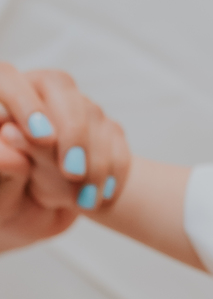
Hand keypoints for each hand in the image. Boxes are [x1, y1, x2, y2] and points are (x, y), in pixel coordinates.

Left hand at [0, 65, 130, 243]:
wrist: (33, 218)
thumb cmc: (7, 200)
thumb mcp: (1, 194)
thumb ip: (4, 167)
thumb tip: (9, 140)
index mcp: (0, 102)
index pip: (8, 79)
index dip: (25, 103)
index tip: (41, 138)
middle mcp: (33, 95)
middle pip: (58, 85)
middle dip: (71, 130)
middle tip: (72, 172)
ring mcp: (69, 107)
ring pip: (91, 114)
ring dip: (94, 160)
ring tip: (85, 201)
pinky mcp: (100, 126)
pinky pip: (115, 137)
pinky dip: (113, 169)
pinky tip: (103, 196)